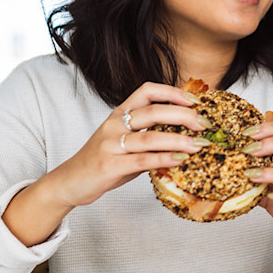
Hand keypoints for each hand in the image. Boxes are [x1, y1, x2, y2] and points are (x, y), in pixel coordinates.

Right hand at [2, 82, 209, 245]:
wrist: (69, 182)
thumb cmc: (103, 160)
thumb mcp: (125, 140)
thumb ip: (149, 133)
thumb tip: (187, 132)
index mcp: (119, 113)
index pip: (147, 90)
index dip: (172, 92)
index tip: (195, 101)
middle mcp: (114, 124)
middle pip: (153, 111)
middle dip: (183, 115)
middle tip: (204, 124)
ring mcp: (110, 144)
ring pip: (150, 137)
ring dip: (179, 140)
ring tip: (199, 144)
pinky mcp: (109, 165)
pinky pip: (142, 160)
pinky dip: (165, 159)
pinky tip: (181, 160)